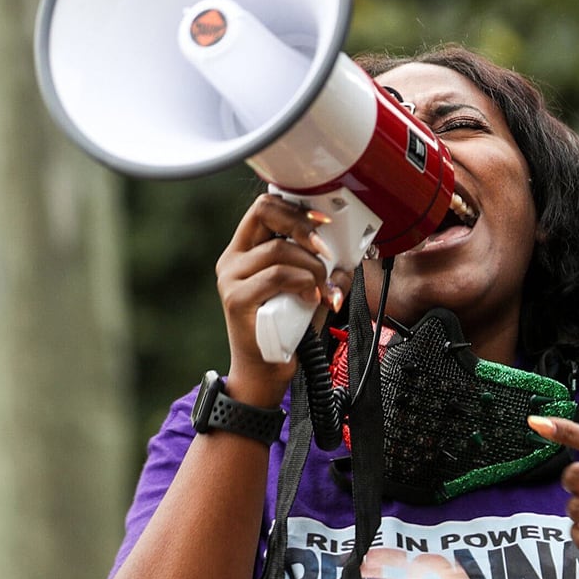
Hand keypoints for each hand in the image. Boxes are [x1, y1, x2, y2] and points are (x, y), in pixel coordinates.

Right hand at [214, 193, 351, 406]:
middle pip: (264, 213)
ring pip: (279, 250)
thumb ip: (323, 267)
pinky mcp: (236, 300)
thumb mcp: (309, 289)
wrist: (266, 371)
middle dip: (303, 227)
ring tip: (322, 289)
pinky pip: (278, 276)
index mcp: (245, 250)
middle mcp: (233, 260)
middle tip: (325, 251)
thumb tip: (347, 254)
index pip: (265, 207)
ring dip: (312, 268)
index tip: (323, 222)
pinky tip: (312, 299)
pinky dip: (303, 284)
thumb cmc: (287, 329)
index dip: (295, 208)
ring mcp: (231, 279)